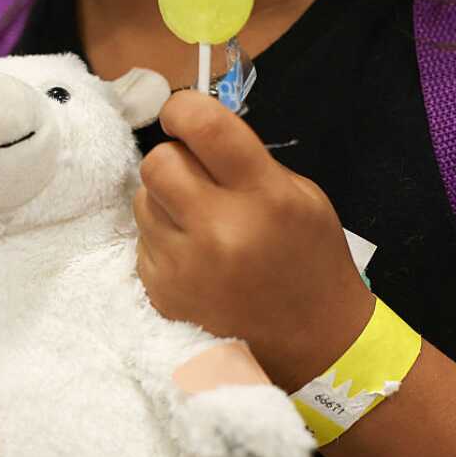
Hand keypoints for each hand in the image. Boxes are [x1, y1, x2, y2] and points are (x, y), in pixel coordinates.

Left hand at [134, 91, 373, 391]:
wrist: (313, 347)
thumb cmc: (311, 263)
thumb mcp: (303, 198)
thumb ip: (248, 161)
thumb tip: (195, 132)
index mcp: (264, 197)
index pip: (204, 126)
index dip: (183, 109)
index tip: (182, 115)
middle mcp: (219, 230)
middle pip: (158, 162)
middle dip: (174, 160)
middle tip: (195, 177)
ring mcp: (184, 267)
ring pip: (142, 201)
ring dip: (164, 201)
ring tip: (198, 223)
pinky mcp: (161, 294)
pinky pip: (142, 242)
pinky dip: (162, 241)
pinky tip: (195, 259)